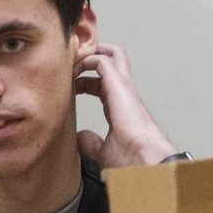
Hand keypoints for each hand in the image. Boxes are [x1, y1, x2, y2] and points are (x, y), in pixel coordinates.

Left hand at [74, 43, 176, 168]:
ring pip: (112, 55)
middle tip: (72, 61)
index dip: (85, 82)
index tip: (69, 87)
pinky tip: (74, 67)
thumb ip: (92, 142)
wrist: (142, 158)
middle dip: (93, 56)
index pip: (103, 85)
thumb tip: (81, 137)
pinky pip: (103, 61)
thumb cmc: (131, 158)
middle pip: (113, 62)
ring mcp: (123, 88)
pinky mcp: (119, 85)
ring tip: (71, 58)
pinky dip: (88, 58)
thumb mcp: (103, 149)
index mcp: (121, 107)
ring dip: (90, 53)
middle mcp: (124, 94)